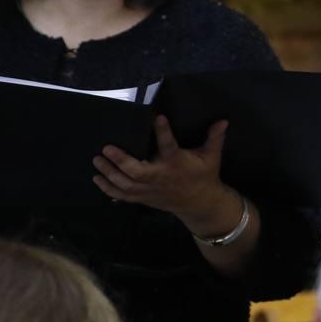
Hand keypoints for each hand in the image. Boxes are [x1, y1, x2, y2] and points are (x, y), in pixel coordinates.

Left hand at [93, 117, 236, 233]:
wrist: (200, 204)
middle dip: (120, 161)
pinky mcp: (143, 197)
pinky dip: (108, 188)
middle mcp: (160, 177)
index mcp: (177, 163)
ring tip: (97, 160)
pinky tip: (97, 178)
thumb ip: (215, 138)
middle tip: (106, 148)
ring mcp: (150, 189)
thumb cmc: (204, 175)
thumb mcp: (212, 156)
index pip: (170, 146)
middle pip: (137, 172)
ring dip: (109, 173)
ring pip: (126, 184)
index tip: (157, 117)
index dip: (164, 132)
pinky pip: (123, 195)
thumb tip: (223, 121)